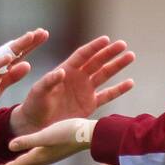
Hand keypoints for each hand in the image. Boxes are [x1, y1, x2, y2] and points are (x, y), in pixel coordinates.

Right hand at [0, 28, 48, 120]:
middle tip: (42, 31)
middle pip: (12, 50)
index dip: (31, 45)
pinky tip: (9, 56)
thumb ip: (12, 76)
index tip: (43, 34)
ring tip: (30, 37)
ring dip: (17, 45)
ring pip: (3, 55)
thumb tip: (27, 64)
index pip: (17, 54)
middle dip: (27, 41)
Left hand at [0, 117, 93, 164]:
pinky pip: (39, 158)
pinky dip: (31, 159)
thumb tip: (10, 146)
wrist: (91, 134)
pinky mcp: (58, 150)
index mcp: (40, 155)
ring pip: (32, 163)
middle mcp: (45, 157)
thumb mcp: (46, 135)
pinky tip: (33, 153)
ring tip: (13, 164)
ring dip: (21, 164)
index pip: (18, 164)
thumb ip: (28, 140)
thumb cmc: (69, 132)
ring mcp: (52, 155)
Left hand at [9, 36, 134, 136]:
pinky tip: (130, 82)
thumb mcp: (38, 91)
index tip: (106, 39)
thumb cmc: (34, 105)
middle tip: (123, 44)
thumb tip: (61, 72)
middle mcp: (77, 78)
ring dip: (117, 66)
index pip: (82, 55)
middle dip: (109, 53)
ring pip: (104, 75)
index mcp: (66, 70)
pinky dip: (119, 89)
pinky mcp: (90, 105)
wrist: (37, 125)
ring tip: (130, 56)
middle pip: (96, 62)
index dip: (94, 47)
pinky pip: (107, 95)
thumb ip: (49, 81)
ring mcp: (85, 91)